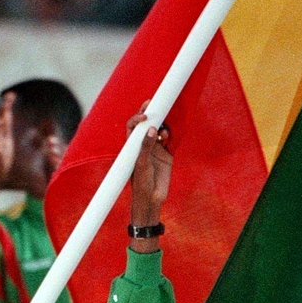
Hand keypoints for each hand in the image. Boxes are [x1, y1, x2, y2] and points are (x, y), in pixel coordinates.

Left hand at [128, 105, 172, 241]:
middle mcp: (144, 146)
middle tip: (154, 103)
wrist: (152, 199)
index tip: (145, 115)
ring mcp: (156, 149)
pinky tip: (167, 135)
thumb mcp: (141, 164)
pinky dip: (169, 135)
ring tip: (163, 130)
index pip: (132, 127)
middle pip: (147, 125)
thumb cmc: (140, 184)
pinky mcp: (167, 154)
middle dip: (150, 113)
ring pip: (159, 130)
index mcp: (132, 147)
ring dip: (161, 125)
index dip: (137, 118)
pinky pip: (169, 140)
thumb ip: (146, 146)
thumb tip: (151, 129)